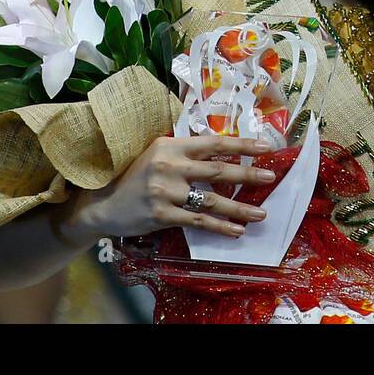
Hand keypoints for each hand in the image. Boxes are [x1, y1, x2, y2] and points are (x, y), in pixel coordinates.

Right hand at [77, 134, 276, 238]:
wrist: (102, 203)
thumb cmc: (133, 175)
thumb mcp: (156, 153)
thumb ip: (184, 151)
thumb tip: (220, 148)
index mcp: (170, 145)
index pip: (212, 143)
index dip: (240, 145)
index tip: (265, 147)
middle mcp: (169, 165)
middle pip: (217, 170)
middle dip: (247, 175)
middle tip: (271, 177)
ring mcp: (165, 191)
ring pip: (211, 200)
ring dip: (239, 208)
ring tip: (261, 214)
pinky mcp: (162, 215)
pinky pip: (198, 222)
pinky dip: (220, 228)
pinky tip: (237, 232)